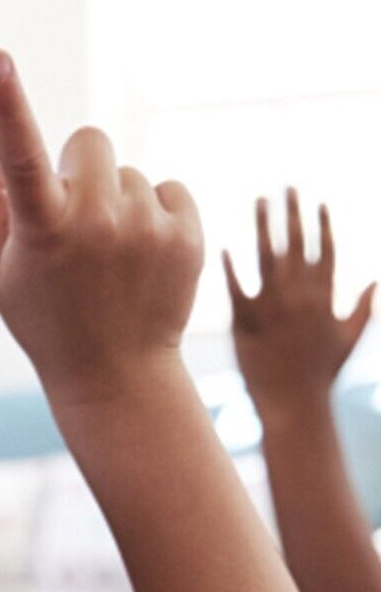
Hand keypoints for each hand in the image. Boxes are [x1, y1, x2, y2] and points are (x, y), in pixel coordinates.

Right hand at [0, 51, 204, 403]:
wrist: (116, 375)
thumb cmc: (43, 317)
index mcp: (40, 233)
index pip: (18, 159)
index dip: (5, 106)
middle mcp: (94, 224)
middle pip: (88, 139)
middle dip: (78, 168)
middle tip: (71, 225)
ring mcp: (144, 227)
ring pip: (126, 171)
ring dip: (114, 200)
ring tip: (108, 258)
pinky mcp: (185, 232)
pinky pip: (164, 188)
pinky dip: (151, 213)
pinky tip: (139, 258)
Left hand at [225, 191, 374, 414]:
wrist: (293, 406)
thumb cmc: (321, 375)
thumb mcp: (349, 338)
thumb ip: (363, 306)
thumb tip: (376, 280)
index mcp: (325, 296)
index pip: (325, 249)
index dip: (321, 224)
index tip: (316, 201)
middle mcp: (299, 295)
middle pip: (296, 242)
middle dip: (292, 211)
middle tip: (285, 185)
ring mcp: (271, 307)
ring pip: (267, 255)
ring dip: (264, 225)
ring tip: (260, 200)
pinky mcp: (244, 322)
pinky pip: (235, 288)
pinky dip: (231, 267)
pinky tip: (226, 246)